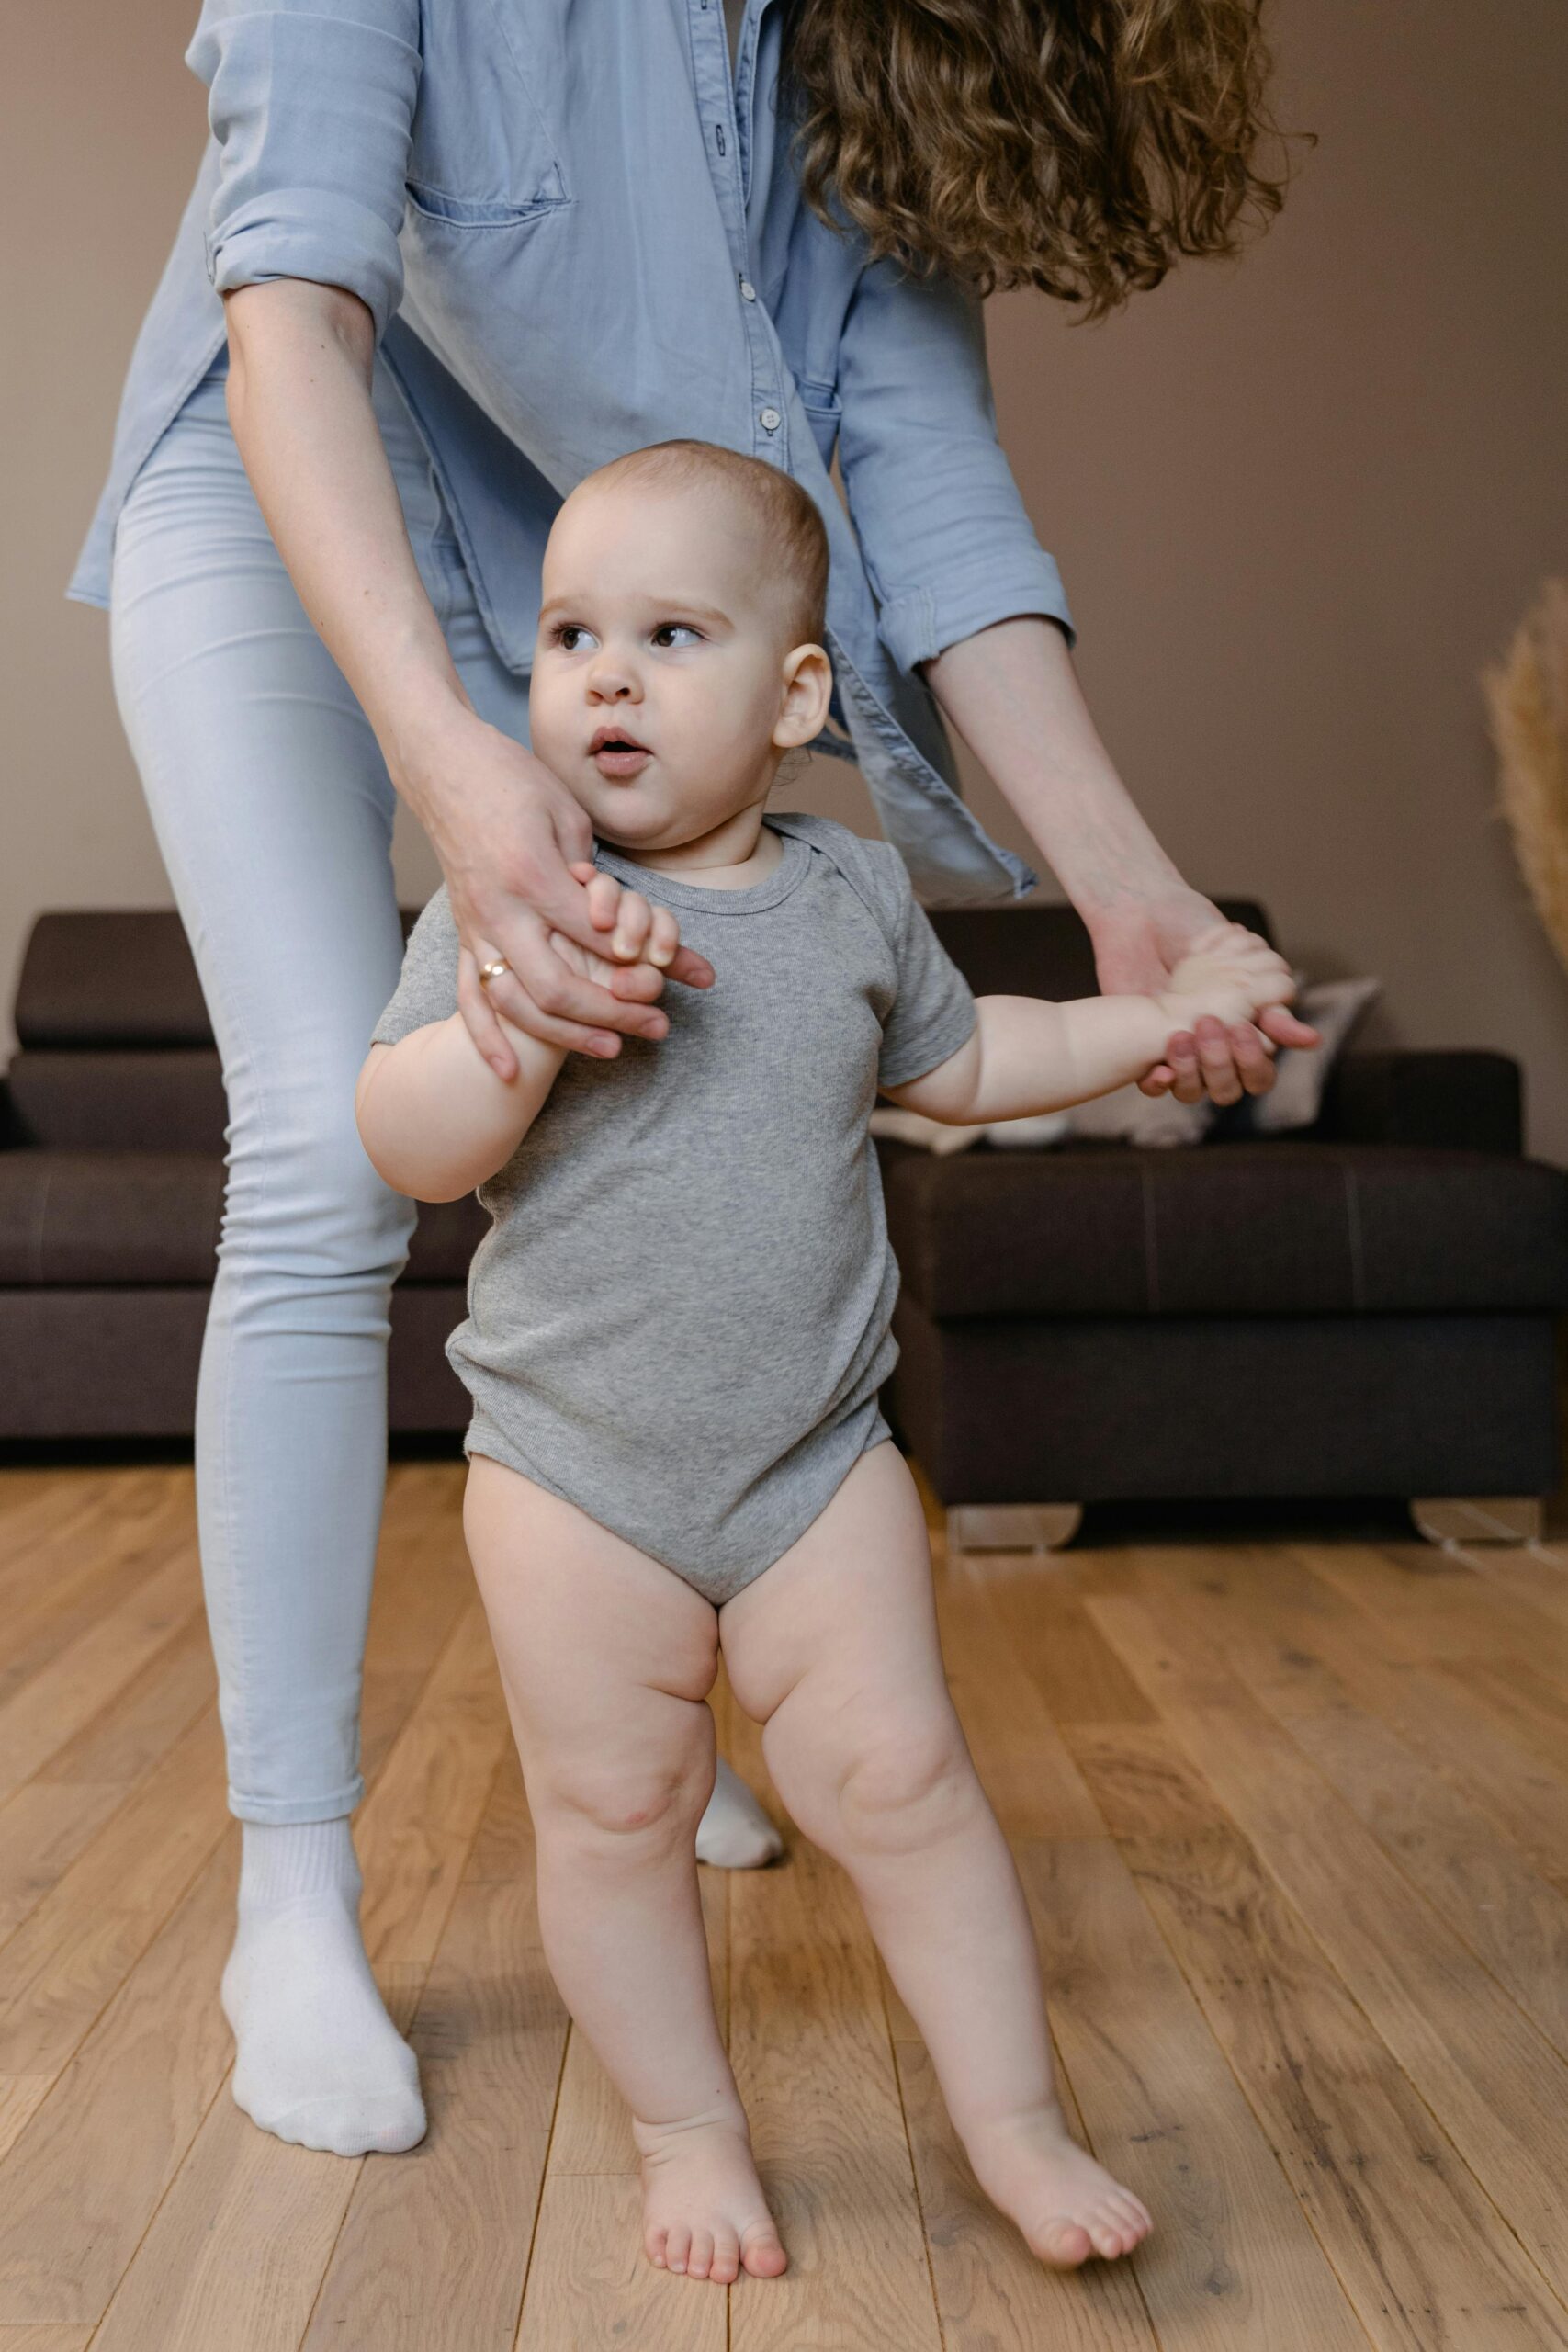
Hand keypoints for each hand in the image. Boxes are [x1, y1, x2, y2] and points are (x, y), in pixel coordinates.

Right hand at [400, 705, 712, 1079]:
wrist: (444, 767)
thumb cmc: (513, 781)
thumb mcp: (567, 815)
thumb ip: (594, 877)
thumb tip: (628, 925)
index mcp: (533, 874)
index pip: (597, 939)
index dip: (642, 964)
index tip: (682, 979)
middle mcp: (500, 910)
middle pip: (558, 986)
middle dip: (614, 1014)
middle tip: (660, 1025)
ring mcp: (476, 927)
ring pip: (516, 1004)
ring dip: (565, 1036)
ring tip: (613, 1049)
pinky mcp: (462, 935)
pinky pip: (469, 998)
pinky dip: (487, 1040)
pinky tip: (509, 1075)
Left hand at [1090, 888, 1319, 1104]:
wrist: (1145, 916)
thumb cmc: (1196, 938)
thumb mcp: (1241, 967)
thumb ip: (1272, 1006)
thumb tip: (1310, 1041)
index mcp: (1242, 1035)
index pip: (1258, 1075)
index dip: (1252, 1062)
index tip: (1241, 1028)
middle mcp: (1211, 1052)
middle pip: (1227, 1089)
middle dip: (1221, 1064)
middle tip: (1209, 1024)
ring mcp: (1178, 1056)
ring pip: (1190, 1092)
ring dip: (1190, 1071)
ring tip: (1179, 1036)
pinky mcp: (1141, 1054)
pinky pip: (1151, 1088)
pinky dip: (1156, 1083)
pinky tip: (1157, 1068)